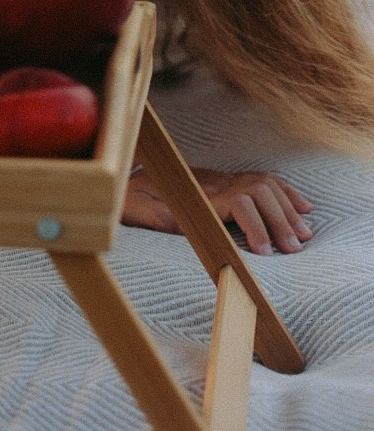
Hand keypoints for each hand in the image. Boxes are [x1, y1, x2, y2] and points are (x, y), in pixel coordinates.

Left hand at [123, 166, 313, 254]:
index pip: (238, 201)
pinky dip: (286, 193)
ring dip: (287, 209)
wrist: (126, 177)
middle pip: (259, 191)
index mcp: (197, 194)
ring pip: (264, 185)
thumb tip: (179, 225)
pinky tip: (303, 207)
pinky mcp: (226, 181)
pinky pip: (262, 180)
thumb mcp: (136, 210)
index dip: (255, 226)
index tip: (265, 253)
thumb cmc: (131, 199)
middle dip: (280, 219)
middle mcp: (215, 183)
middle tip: (295, 249)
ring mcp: (222, 179)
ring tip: (304, 236)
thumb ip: (157, 218)